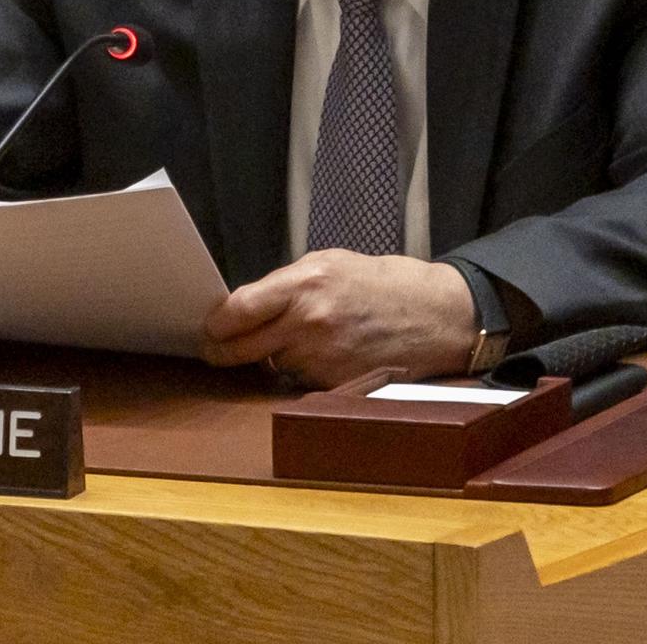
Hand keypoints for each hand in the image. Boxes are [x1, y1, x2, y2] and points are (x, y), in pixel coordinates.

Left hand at [199, 250, 476, 388]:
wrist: (437, 315)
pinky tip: (323, 354)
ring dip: (273, 356)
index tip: (209, 327)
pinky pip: (301, 379)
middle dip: (223, 350)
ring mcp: (322, 357)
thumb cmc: (384, 283)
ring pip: (272, 364)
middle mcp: (309, 322)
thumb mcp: (331, 263)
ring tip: (298, 340)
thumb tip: (247, 305)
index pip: (238, 311)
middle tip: (215, 349)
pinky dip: (303, 370)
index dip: (215, 324)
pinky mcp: (336, 383)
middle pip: (241, 348)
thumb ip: (286, 284)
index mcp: (305, 284)